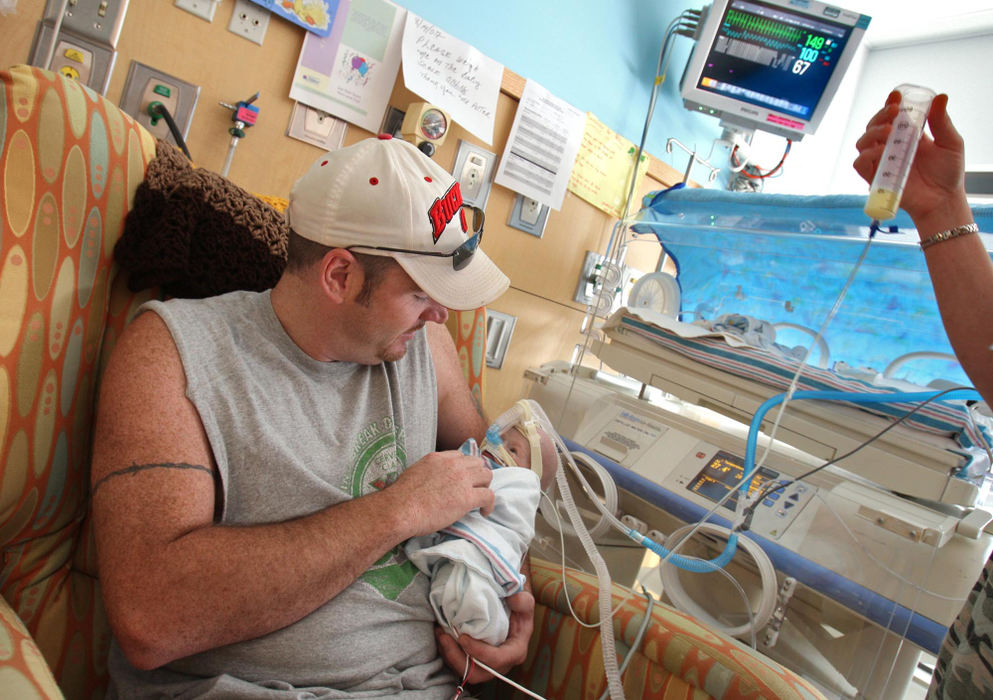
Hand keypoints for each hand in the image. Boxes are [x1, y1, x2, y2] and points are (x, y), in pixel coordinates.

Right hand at [389, 450, 493, 536]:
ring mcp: (462, 480)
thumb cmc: (402, 498)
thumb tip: (433, 481)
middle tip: (474, 489)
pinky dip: (489, 505)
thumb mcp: (415, 472)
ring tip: (479, 499)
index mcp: (438, 458)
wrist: (400, 510)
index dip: (465, 468)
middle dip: (477, 476)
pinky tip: (484, 512)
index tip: (464, 478)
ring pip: (487, 476)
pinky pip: (488, 496)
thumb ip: (429, 471)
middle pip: (478, 463)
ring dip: (484, 487)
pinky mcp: (467, 497)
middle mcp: (453, 465)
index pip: (461, 456)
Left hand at [435, 589, 534, 684]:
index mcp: (515, 651)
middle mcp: (501, 663)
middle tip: (444, 637)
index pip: (497, 660)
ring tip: (440, 633)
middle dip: (457, 659)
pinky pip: (459, 664)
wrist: (512, 608)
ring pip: (465, 671)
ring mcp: (487, 663)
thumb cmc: (518, 606)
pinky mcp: (476, 660)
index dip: (479, 652)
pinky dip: (448, 652)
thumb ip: (523, 600)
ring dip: (449, 655)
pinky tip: (442, 634)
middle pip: (478, 673)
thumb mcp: (525, 600)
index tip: (462, 637)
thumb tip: (514, 599)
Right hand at [853, 91, 967, 224]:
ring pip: (862, 142)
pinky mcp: (875, 178)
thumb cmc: (948, 173)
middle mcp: (891, 147)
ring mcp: (882, 162)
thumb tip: (941, 97)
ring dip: (872, 133)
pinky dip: (866, 155)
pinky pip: (860, 164)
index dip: (890, 104)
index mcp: (907, 135)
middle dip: (880, 115)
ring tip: (888, 131)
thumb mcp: (951, 143)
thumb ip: (942, 122)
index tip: (896, 96)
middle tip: (893, 111)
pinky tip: (881, 151)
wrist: (943, 200)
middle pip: (873, 126)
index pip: (892, 116)